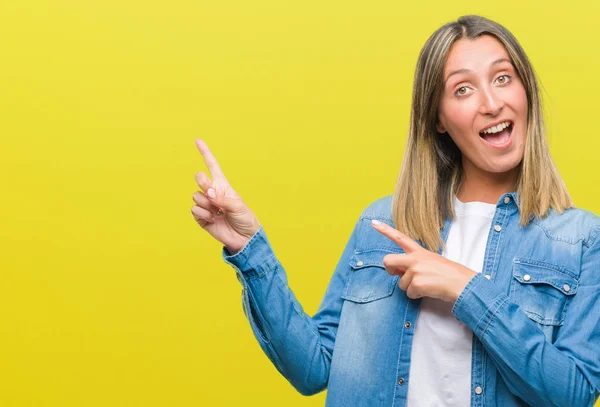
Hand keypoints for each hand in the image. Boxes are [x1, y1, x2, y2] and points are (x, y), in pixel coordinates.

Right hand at [192, 139, 260, 253]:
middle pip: (199, 179)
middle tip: (212, 194)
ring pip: (196, 196)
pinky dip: (203, 214)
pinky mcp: (201, 218)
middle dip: (203, 183)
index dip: (205, 153)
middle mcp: (212, 193)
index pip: (212, 166)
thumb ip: (223, 198)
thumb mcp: (238, 206)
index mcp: (223, 186)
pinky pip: (194, 210)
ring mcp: (206, 205)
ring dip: (206, 204)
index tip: (197, 140)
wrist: (244, 238)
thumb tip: (209, 193)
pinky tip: (212, 219)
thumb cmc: (245, 219)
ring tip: (217, 213)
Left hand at [371, 220, 475, 302]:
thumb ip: (414, 264)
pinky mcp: (417, 282)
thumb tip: (399, 272)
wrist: (463, 284)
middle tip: (398, 275)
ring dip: (411, 288)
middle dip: (390, 270)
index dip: (385, 230)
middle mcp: (415, 258)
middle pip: (388, 261)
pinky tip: (429, 291)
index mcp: (419, 252)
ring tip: (427, 285)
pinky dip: (417, 295)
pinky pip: (409, 293)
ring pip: (401, 283)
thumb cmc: (449, 275)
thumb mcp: (431, 262)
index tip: (373, 222)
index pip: (400, 237)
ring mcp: (415, 270)